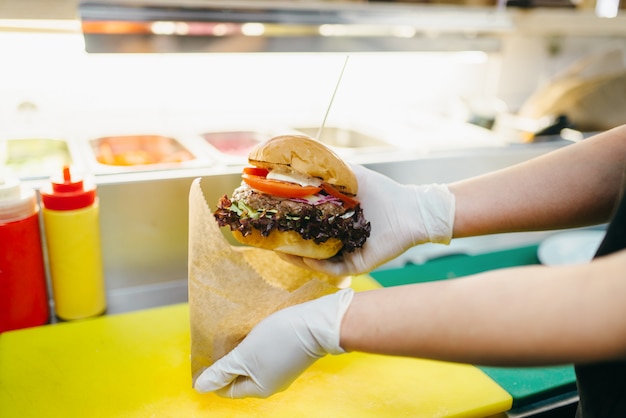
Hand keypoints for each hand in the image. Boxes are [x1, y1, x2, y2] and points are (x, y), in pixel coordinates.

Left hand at [194, 288, 354, 397]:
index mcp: (259, 388)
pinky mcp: (290, 353)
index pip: (228, 388)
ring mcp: (282, 368)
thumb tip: (201, 388)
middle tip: (218, 340)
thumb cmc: (280, 339)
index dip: (214, 374)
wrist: (318, 323)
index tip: (204, 354)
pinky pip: (266, 353)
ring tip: (234, 332)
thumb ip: (222, 371)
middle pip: (241, 375)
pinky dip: (256, 343)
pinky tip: (254, 330)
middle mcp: (272, 382)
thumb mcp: (245, 355)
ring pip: (253, 362)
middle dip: (228, 360)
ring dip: (242, 349)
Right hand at [280, 164, 455, 275]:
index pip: (302, 226)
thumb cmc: (382, 191)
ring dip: (297, 258)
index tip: (267, 217)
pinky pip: (335, 269)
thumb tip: (296, 157)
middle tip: (268, 238)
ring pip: (315, 262)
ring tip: (281, 249)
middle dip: (285, 244)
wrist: (411, 208)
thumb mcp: (350, 175)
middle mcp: (335, 240)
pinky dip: (320, 265)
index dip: (284, 223)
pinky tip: (308, 258)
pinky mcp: (358, 265)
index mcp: (331, 221)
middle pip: (304, 247)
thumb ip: (325, 169)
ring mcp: (345, 254)